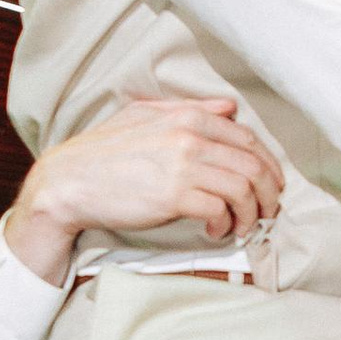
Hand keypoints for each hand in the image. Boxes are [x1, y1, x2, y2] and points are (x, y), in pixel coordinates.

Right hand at [6, 97, 286, 287]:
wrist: (69, 181)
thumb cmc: (104, 152)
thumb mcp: (144, 115)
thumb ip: (190, 108)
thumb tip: (230, 108)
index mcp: (187, 116)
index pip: (248, 139)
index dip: (269, 166)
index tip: (271, 185)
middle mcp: (190, 136)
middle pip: (254, 166)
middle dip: (269, 194)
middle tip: (268, 212)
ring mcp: (183, 166)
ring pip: (243, 190)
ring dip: (251, 214)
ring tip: (243, 226)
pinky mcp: (174, 196)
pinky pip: (219, 210)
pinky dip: (226, 225)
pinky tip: (216, 231)